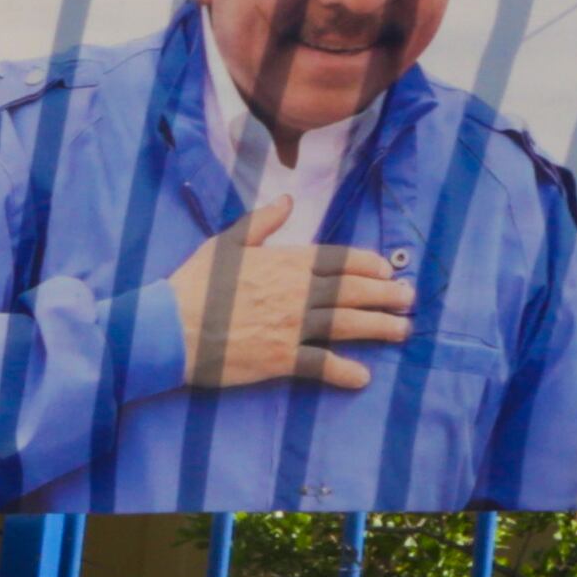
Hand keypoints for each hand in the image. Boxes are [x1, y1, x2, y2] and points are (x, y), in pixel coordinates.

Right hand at [165, 192, 414, 394]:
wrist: (167, 329)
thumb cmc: (193, 285)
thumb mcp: (226, 243)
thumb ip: (262, 222)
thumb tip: (288, 199)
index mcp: (286, 262)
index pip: (340, 260)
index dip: (369, 265)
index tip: (387, 270)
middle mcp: (297, 292)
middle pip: (353, 291)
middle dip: (386, 294)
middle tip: (409, 299)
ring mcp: (292, 326)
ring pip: (348, 324)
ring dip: (380, 327)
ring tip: (402, 330)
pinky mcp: (281, 358)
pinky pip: (321, 364)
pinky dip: (344, 372)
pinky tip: (363, 378)